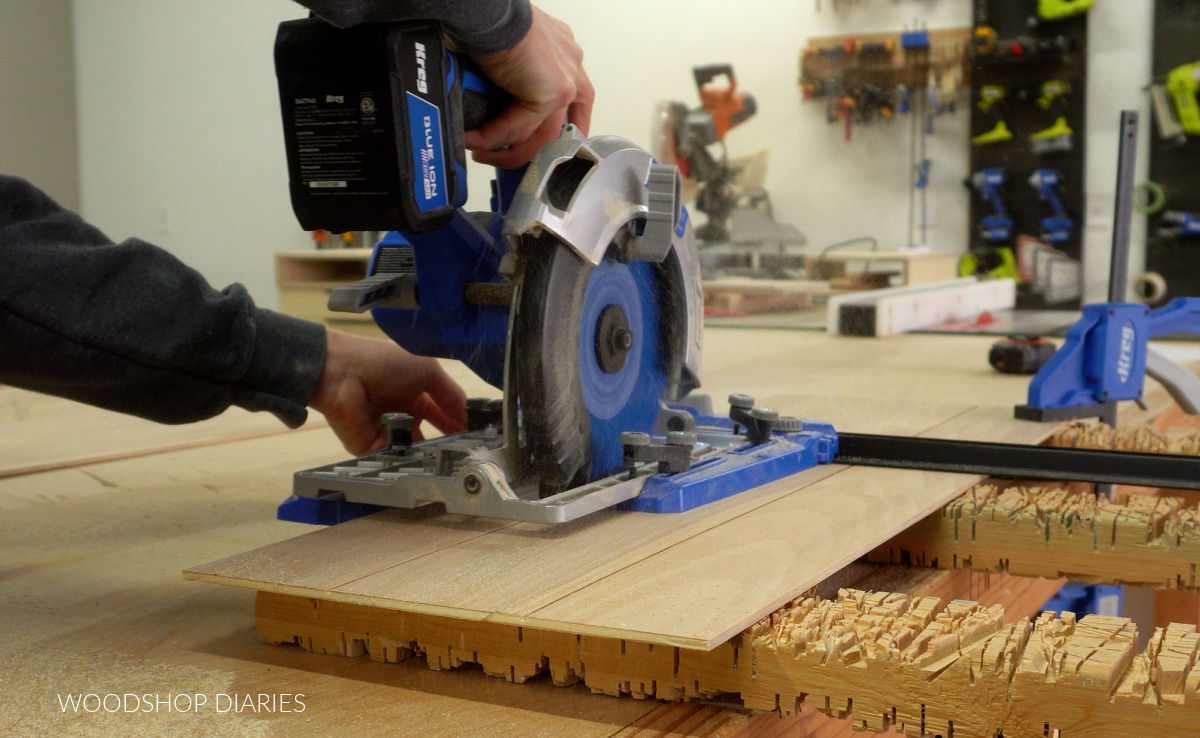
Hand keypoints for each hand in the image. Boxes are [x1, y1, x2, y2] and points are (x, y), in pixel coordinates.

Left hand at [309, 329, 467, 455]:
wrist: (343, 372)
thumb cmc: (386, 363)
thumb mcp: (427, 370)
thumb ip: (450, 395)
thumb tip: (468, 418)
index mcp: (419, 397)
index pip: (444, 417)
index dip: (460, 427)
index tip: (479, 441)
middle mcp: (405, 417)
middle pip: (432, 439)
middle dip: (447, 447)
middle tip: (467, 457)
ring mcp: (389, 435)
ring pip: (416, 453)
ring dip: (429, 456)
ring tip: (447, 459)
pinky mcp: (373, 449)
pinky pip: (395, 459)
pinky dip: (407, 461)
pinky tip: (422, 461)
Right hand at [464, 5, 593, 168]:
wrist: (490, 12)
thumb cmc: (494, 21)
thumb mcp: (511, 52)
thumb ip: (514, 77)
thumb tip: (493, 101)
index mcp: (564, 53)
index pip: (576, 100)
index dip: (563, 127)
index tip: (548, 145)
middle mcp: (571, 66)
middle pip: (561, 124)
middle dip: (531, 149)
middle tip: (503, 157)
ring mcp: (565, 81)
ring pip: (543, 134)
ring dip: (510, 150)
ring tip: (484, 153)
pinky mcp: (551, 94)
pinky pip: (519, 128)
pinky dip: (493, 137)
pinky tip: (475, 140)